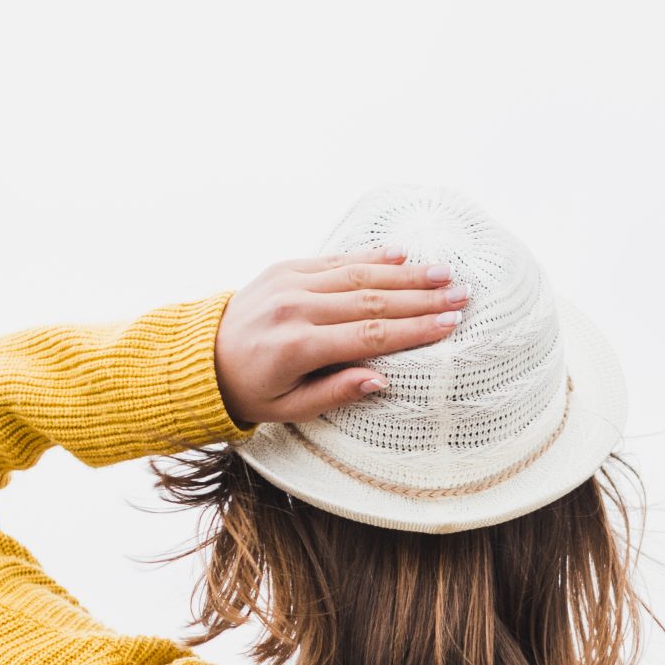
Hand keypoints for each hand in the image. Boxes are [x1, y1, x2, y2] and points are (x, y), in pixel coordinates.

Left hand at [214, 251, 469, 425]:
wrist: (203, 358)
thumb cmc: (252, 390)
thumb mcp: (289, 408)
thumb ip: (335, 393)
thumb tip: (380, 381)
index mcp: (297, 346)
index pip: (369, 336)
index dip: (413, 331)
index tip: (449, 325)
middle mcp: (295, 308)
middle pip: (371, 301)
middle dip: (421, 298)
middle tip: (461, 294)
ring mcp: (290, 283)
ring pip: (358, 275)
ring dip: (404, 274)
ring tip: (443, 274)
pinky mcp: (286, 268)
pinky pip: (335, 260)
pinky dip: (369, 257)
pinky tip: (401, 255)